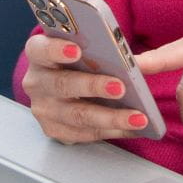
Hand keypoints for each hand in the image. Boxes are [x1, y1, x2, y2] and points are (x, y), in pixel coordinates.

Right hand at [19, 33, 152, 142]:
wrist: (71, 86)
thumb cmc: (82, 62)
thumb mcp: (93, 48)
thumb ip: (117, 52)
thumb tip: (145, 64)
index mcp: (39, 54)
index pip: (39, 49)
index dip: (55, 49)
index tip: (76, 50)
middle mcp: (37, 82)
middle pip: (62, 84)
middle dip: (93, 86)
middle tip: (119, 87)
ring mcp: (44, 109)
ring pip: (77, 115)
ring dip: (110, 116)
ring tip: (137, 117)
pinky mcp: (55, 130)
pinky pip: (84, 133)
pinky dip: (112, 130)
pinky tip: (132, 126)